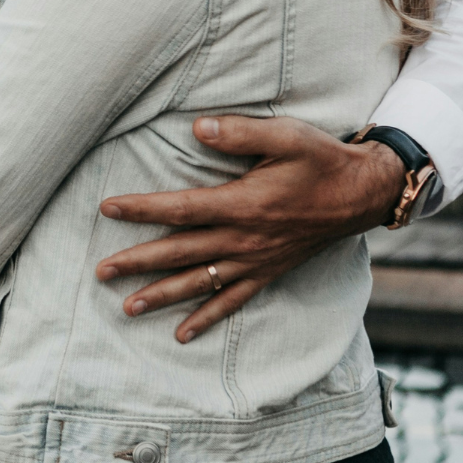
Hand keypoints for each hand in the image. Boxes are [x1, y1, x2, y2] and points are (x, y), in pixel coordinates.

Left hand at [96, 115, 406, 343]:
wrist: (361, 194)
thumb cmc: (321, 159)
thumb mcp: (285, 135)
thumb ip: (239, 133)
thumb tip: (197, 128)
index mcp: (243, 203)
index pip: (181, 208)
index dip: (142, 208)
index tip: (107, 208)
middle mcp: (244, 238)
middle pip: (181, 252)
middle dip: (138, 262)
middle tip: (101, 271)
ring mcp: (256, 260)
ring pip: (200, 282)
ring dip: (162, 296)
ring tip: (127, 308)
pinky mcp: (268, 272)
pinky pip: (232, 301)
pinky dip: (206, 319)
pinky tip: (182, 334)